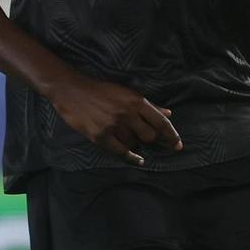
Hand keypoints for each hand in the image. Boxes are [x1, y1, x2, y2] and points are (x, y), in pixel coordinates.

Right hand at [46, 72, 181, 165]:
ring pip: (134, 144)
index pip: (161, 122)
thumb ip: (149, 105)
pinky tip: (137, 158)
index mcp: (136, 101)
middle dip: (149, 139)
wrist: (71, 90)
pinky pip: (121, 151)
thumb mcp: (127, 93)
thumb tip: (169, 113)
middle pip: (150, 136)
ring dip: (134, 144)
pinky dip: (131, 157)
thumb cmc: (101, 91)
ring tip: (126, 136)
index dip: (172, 135)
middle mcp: (127, 113)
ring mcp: (113, 125)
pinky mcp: (100, 135)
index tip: (178, 145)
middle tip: (145, 138)